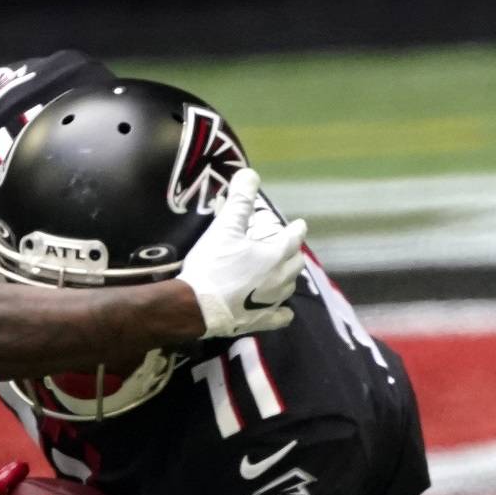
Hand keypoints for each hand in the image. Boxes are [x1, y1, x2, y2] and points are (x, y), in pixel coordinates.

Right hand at [176, 168, 307, 338]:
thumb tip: (250, 173)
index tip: (299, 224)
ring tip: (279, 274)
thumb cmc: (212, 265)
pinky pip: (280, 316)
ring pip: (289, 287)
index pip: (293, 237)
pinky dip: (282, 312)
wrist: (196, 306)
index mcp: (275, 254)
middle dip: (293, 253)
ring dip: (287, 278)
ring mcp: (272, 302)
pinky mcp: (261, 320)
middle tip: (285, 248)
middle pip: (296, 262)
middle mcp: (281, 278)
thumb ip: (240, 202)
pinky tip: (281, 311)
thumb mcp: (224, 228)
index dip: (296, 229)